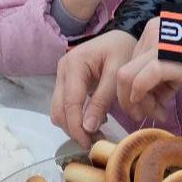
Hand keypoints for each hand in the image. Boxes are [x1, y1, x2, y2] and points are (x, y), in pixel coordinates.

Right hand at [51, 28, 136, 147]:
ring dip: (74, 125)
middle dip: (73, 129)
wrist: (123, 36)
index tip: (90, 144)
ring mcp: (62, 75)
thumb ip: (102, 100)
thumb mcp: (117, 74)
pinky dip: (76, 116)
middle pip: (58, 109)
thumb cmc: (123, 50)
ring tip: (96, 134)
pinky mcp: (67, 81)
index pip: (70, 103)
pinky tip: (94, 120)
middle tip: (94, 142)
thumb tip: (88, 128)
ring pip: (59, 109)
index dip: (77, 127)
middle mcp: (62, 70)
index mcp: (74, 65)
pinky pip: (66, 104)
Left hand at [117, 17, 181, 120]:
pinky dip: (143, 96)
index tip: (145, 108)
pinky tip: (157, 108)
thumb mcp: (178, 65)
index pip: (130, 66)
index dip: (132, 91)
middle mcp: (150, 32)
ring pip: (128, 77)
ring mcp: (156, 42)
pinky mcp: (165, 55)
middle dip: (130, 100)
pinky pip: (143, 80)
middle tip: (142, 116)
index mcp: (152, 31)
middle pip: (124, 72)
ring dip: (136, 103)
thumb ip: (160, 80)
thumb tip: (149, 107)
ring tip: (156, 114)